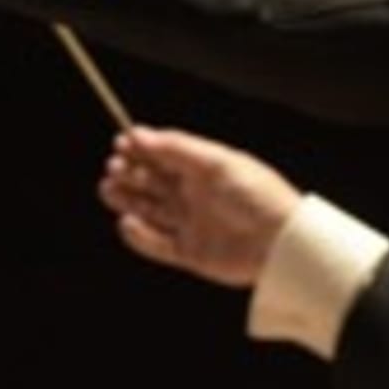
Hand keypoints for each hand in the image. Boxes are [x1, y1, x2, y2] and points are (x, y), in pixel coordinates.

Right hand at [98, 125, 303, 288]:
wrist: (280, 243)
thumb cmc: (256, 195)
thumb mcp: (217, 162)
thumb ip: (176, 148)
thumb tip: (138, 134)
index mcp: (205, 170)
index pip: (165, 157)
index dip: (141, 150)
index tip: (120, 144)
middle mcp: (196, 196)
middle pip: (152, 184)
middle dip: (130, 175)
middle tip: (113, 169)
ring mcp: (192, 225)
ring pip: (150, 212)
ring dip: (128, 201)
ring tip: (108, 191)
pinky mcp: (190, 253)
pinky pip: (157, 245)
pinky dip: (139, 236)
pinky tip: (127, 222)